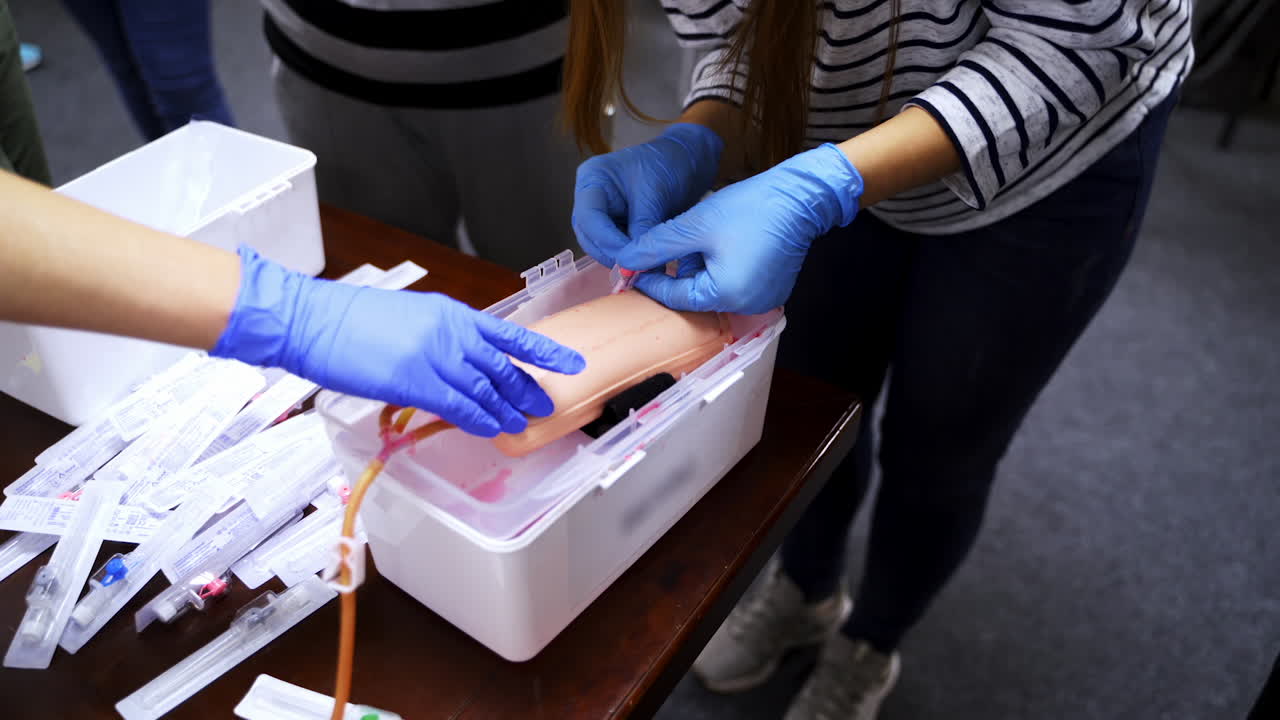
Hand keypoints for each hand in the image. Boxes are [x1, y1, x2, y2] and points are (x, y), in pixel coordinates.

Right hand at [211, 249, 585, 436]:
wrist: (312, 320)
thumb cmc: (349, 319)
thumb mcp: (409, 316)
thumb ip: (441, 335)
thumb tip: (461, 358)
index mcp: (452, 312)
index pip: (510, 332)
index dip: (543, 350)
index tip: (568, 362)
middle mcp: (451, 332)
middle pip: (502, 366)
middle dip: (526, 388)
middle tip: (545, 404)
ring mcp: (435, 356)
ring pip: (485, 389)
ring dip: (506, 409)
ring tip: (523, 423)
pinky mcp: (415, 381)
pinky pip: (459, 406)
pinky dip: (479, 419)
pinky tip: (491, 428)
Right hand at [571, 123, 723, 267]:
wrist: (689, 161)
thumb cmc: (670, 164)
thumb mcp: (655, 195)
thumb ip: (643, 229)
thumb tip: (638, 262)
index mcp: (593, 179)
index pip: (589, 218)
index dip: (607, 241)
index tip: (630, 258)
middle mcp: (592, 197)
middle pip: (589, 236)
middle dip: (612, 255)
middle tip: (636, 271)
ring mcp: (603, 213)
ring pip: (601, 246)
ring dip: (622, 260)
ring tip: (646, 270)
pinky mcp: (617, 225)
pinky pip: (617, 247)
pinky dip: (632, 257)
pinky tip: (649, 265)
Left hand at [615, 144, 863, 314]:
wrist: (801, 196)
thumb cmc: (749, 208)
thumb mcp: (694, 225)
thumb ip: (656, 246)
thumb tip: (625, 262)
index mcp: (725, 296)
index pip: (675, 297)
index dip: (650, 281)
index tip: (632, 266)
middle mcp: (746, 306)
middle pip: (695, 297)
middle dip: (675, 275)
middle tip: (656, 253)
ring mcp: (762, 299)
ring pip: (714, 290)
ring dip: (697, 271)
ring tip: (688, 243)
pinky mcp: (771, 288)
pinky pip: (735, 285)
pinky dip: (720, 270)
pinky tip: (714, 245)